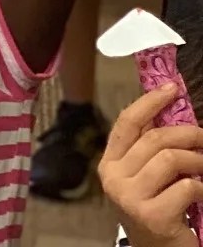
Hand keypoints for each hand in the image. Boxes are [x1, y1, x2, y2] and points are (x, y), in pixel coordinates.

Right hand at [99, 85, 202, 246]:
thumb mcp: (146, 178)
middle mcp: (113, 178)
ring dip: (198, 161)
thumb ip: (151, 152)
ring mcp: (130, 197)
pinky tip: (201, 195)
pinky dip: (201, 188)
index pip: (127, 123)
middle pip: (155, 139)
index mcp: (110, 164)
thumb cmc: (156, 212)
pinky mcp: (151, 215)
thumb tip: (173, 116)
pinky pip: (185, 188)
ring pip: (170, 159)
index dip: (149, 102)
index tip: (171, 88)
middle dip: (188, 134)